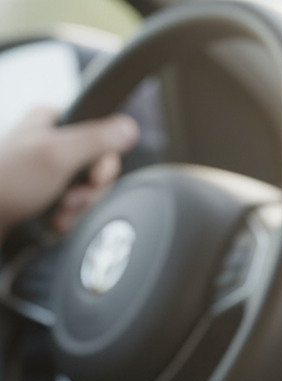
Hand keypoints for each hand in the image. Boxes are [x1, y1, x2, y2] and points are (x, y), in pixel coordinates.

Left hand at [0, 107, 139, 239]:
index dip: (104, 162)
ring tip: (60, 212)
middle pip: (97, 167)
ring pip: (87, 189)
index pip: (102, 136)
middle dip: (89, 191)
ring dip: (78, 208)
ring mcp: (50, 168)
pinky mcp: (47, 191)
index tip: (94, 178)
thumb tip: (129, 126)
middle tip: (72, 199)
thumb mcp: (57, 155)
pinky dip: (69, 216)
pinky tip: (55, 219)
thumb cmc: (8, 183)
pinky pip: (74, 205)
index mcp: (52, 120)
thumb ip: (96, 140)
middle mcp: (51, 141)